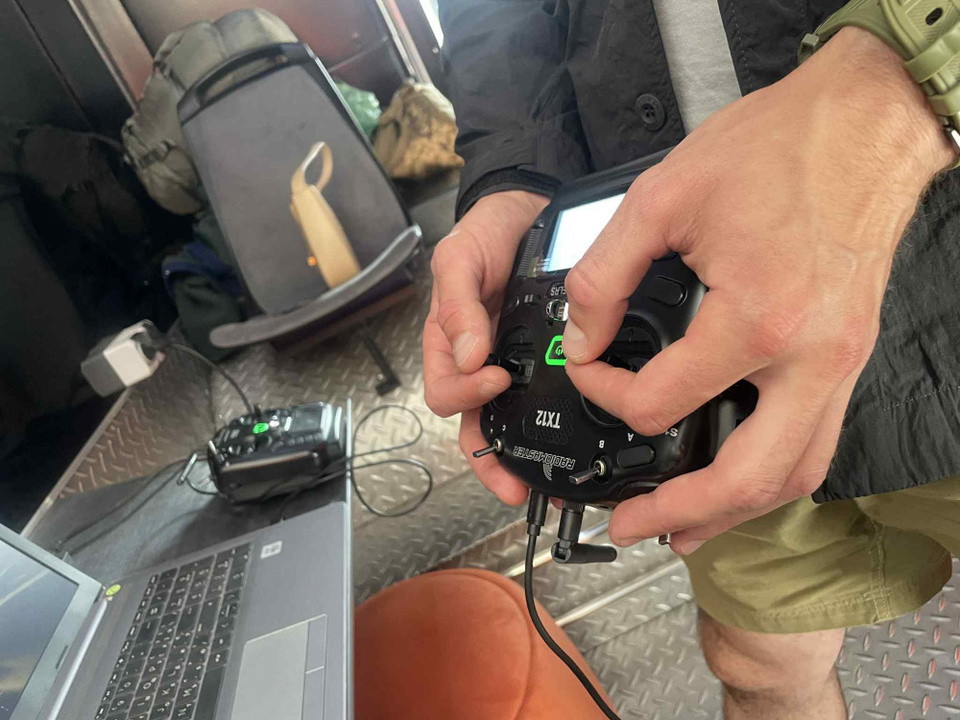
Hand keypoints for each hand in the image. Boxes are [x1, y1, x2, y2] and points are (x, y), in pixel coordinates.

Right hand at [423, 190, 549, 504]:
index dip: (468, 396)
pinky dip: (559, 422)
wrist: (531, 209)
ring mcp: (515, 364)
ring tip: (552, 483)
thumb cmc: (485, 232)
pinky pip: (549, 399)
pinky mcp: (548, 359)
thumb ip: (457, 305)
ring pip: (513, 423)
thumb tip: (467, 356)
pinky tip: (578, 435)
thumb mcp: (459, 259)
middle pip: (478, 427)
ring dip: (528, 455)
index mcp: (450, 346)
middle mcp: (481, 363)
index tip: (496, 378)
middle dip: (496, 462)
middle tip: (520, 486)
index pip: (447, 393)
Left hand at [561, 28, 952, 552]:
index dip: (605, 393)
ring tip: (681, 528)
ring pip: (792, 474)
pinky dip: (773, 476)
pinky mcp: (848, 357)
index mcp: (758, 318)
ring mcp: (839, 364)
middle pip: (745, 476)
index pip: (660, 400)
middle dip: (680, 512)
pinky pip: (815, 442)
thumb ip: (607, 272)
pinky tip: (737, 479)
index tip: (587, 369)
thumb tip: (583, 333)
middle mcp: (809, 357)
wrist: (865, 124)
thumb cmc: (777, 148)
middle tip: (628, 526)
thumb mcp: (664, 197)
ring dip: (734, 511)